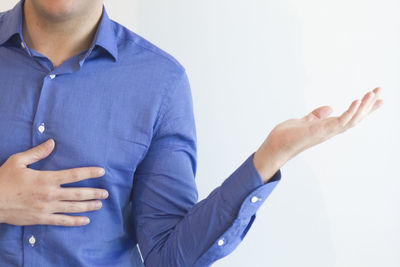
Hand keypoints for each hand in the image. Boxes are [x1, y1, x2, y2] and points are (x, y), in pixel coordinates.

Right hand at [0, 139, 108, 225]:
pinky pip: (62, 221)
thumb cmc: (3, 180)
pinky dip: (75, 221)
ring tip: (100, 204)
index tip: (102, 171)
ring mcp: (47, 208)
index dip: (90, 173)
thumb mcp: (18, 161)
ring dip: (88, 206)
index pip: (74, 175)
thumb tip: (52, 142)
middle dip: (94, 192)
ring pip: (73, 208)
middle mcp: (50, 194)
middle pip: (78, 193)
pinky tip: (85, 220)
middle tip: (106, 193)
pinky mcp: (42, 219)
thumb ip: (37, 153)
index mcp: (46, 178)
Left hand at [254, 87, 383, 182]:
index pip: (350, 117)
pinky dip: (349, 112)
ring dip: (363, 108)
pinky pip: (339, 122)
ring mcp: (327, 132)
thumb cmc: (288, 136)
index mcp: (328, 127)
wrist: (275, 146)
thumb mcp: (305, 121)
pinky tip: (357, 101)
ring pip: (351, 120)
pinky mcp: (320, 131)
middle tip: (380, 91)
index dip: (365, 109)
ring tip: (373, 93)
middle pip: (355, 118)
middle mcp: (330, 131)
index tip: (378, 98)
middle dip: (369, 106)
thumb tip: (329, 108)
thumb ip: (317, 115)